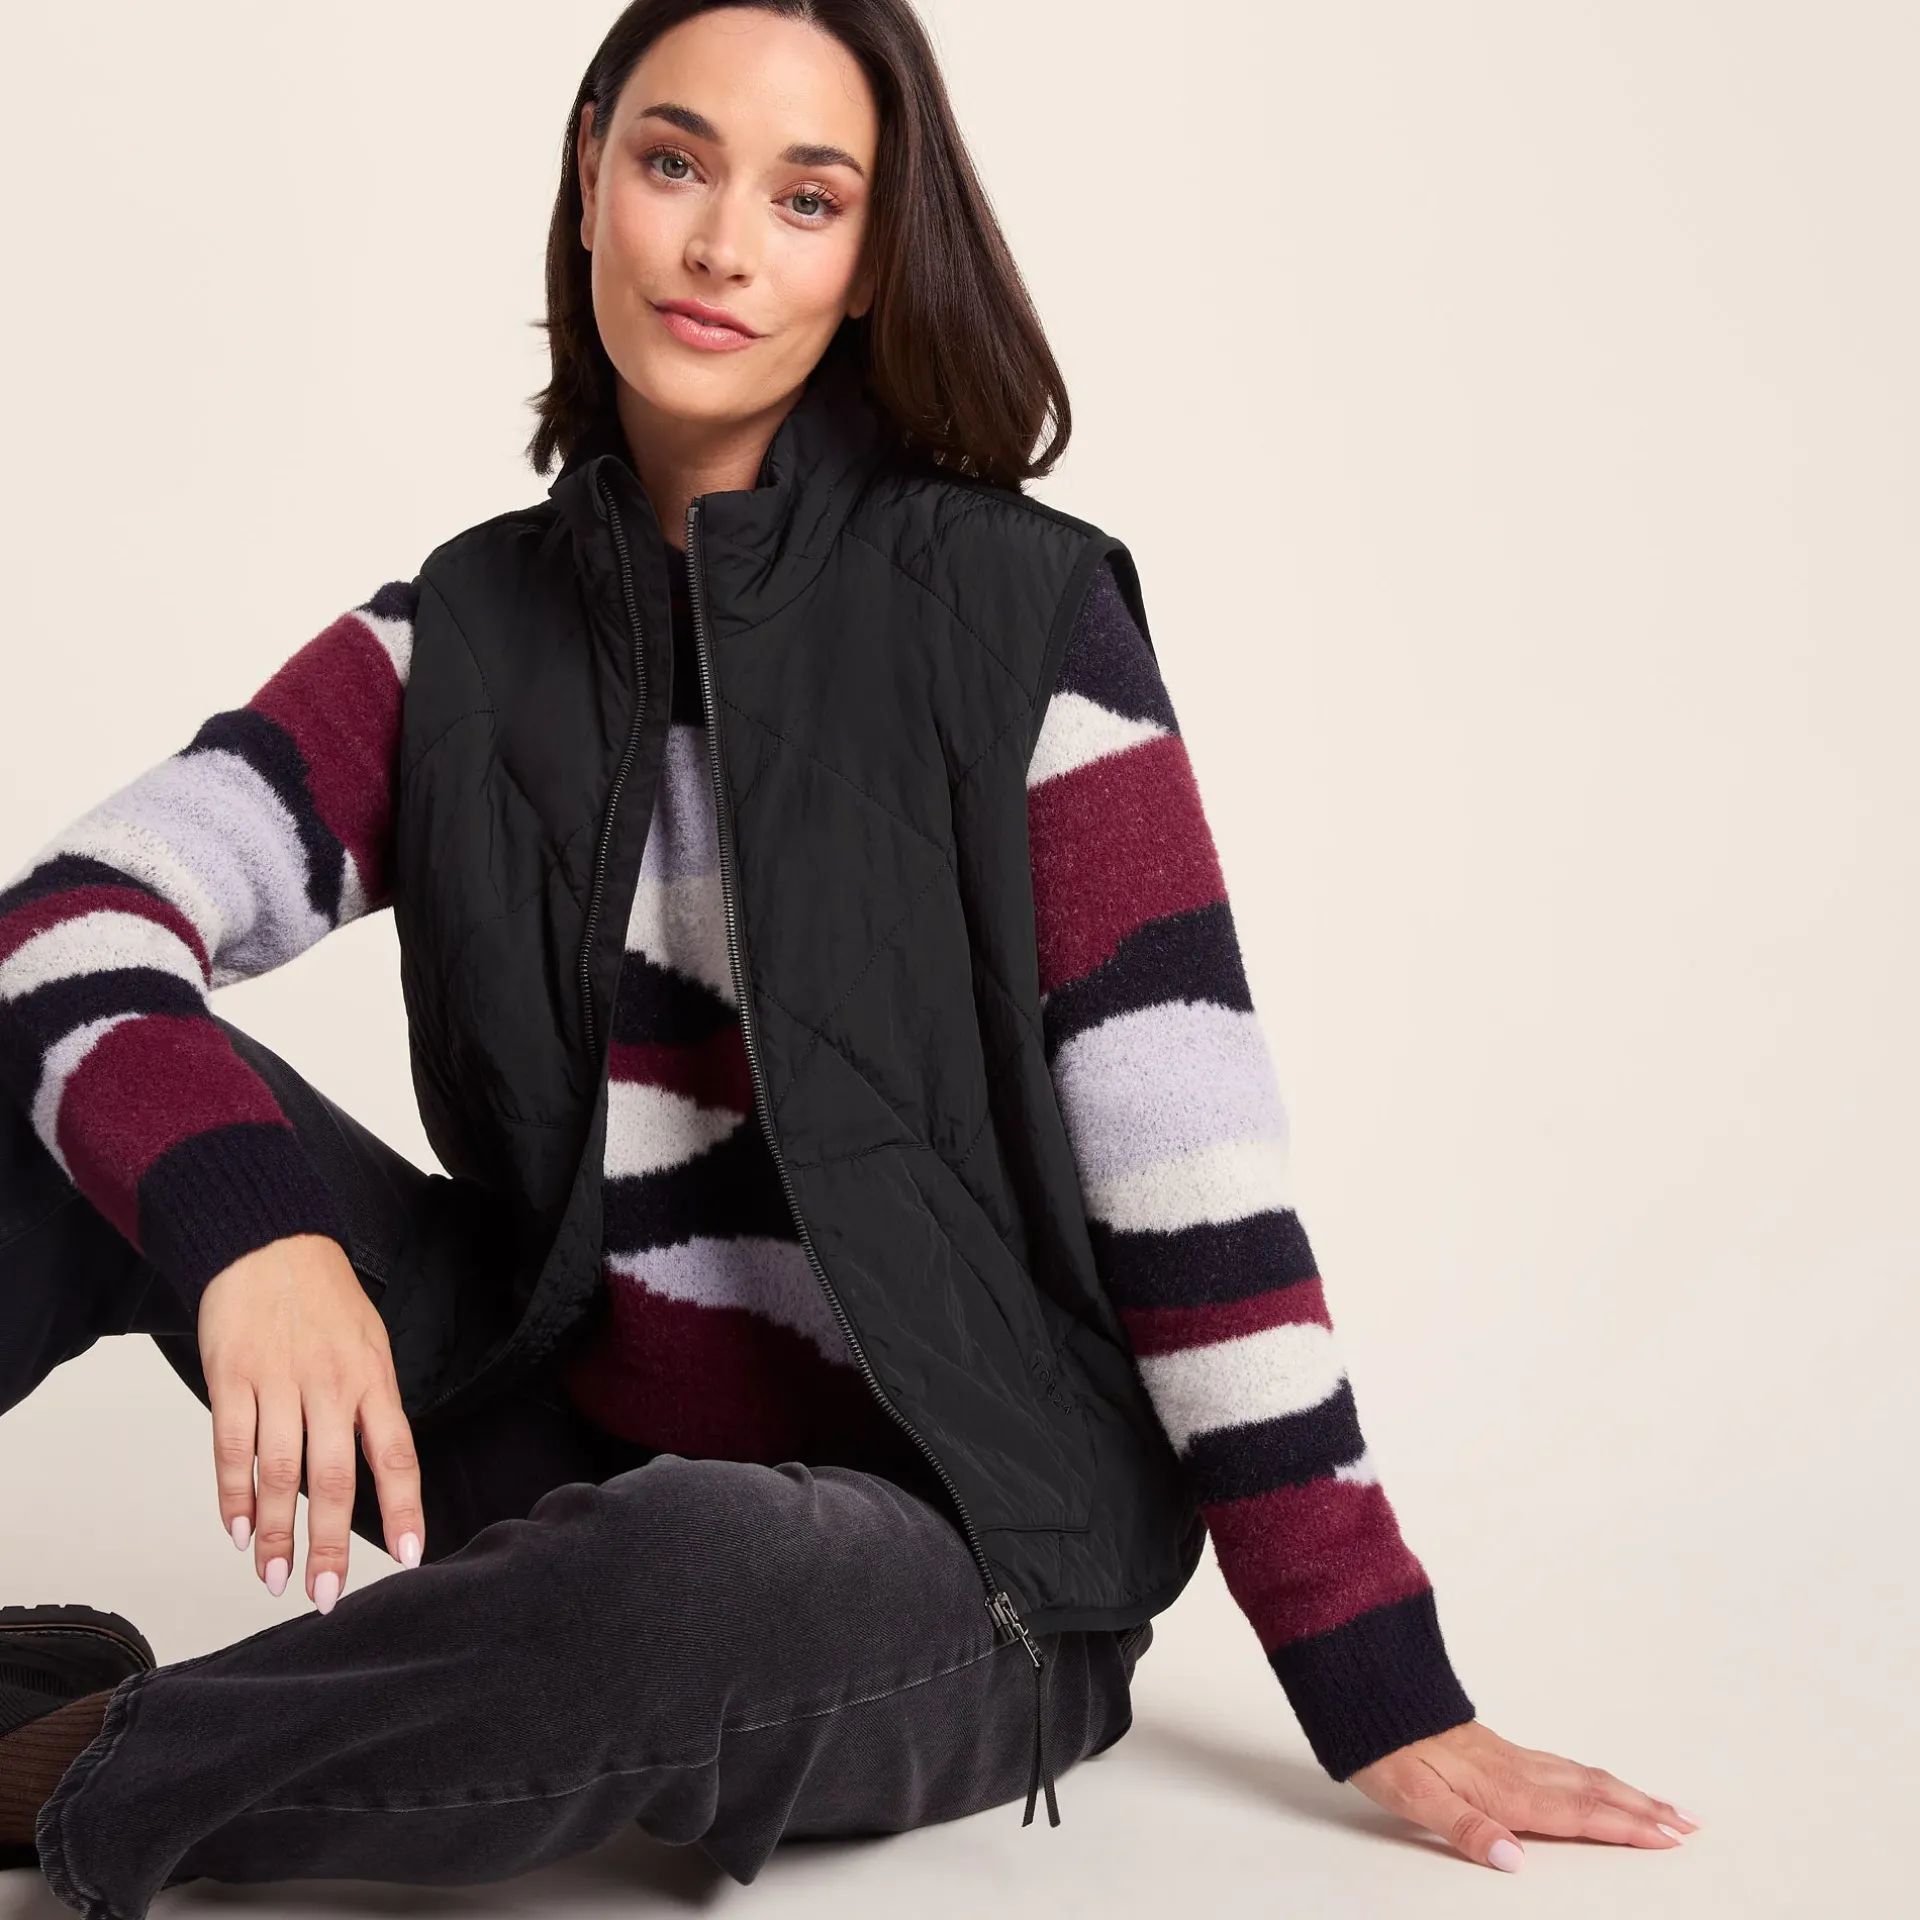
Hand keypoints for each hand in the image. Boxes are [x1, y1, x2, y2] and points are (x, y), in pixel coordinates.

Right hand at [197, 1233, 424, 1610]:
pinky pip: (231, 1447)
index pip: (396, 1454)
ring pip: (277, 1472)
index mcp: (373, 1379)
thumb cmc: (328, 1301)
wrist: (271, 1242)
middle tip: (325, 1594)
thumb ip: (372, 1408)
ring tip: (275, 1576)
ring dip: (274, 1532)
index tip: (410, 1558)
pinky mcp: (232, 1378)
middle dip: (330, 1543)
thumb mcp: (371, 1346)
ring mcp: (278, 1382)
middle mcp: (330, 1385)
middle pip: (332, 1477)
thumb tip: (378, 1475)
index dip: (405, 1509)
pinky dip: (232, 1495)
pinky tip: (236, 1530)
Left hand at [1350, 1720, 1699, 1870]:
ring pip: (1580, 1775)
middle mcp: (1514, 1770)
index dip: (1626, 1827)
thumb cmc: (1384, 1749)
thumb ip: (1466, 1829)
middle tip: (1690, 1823)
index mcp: (1504, 1788)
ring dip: (1624, 1791)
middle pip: (1592, 1791)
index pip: (1578, 1813)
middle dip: (1643, 1809)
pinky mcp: (1494, 1748)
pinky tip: (1594, 1781)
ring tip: (1661, 1803)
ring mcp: (1506, 1755)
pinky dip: (1592, 1777)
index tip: (1671, 1838)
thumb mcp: (1414, 1796)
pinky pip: (1559, 1764)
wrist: (1364, 1694)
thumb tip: (1514, 1860)